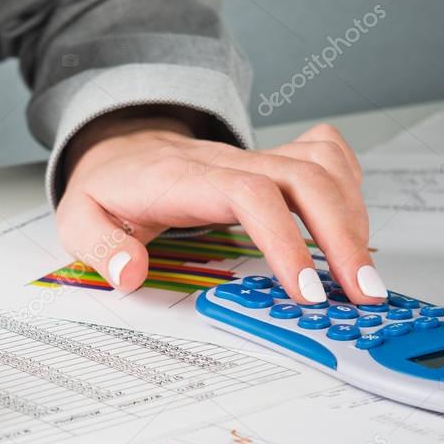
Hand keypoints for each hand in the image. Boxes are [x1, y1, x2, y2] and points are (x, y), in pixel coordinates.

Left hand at [56, 108, 385, 305]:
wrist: (120, 149)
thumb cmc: (109, 189)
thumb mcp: (79, 219)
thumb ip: (100, 246)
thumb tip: (128, 273)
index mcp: (184, 179)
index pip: (249, 194)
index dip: (285, 240)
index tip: (304, 290)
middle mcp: (228, 162)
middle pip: (304, 179)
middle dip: (342, 238)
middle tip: (360, 294)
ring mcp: (254, 158)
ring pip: (323, 168)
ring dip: (354, 219)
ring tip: (364, 275)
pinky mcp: (271, 160)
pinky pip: (325, 155)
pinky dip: (349, 185)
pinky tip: (351, 223)